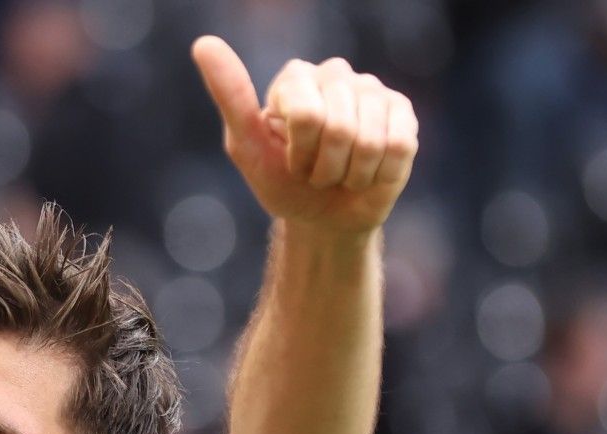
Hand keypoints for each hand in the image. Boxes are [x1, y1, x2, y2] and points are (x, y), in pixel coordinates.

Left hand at [191, 36, 416, 235]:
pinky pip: (398, 147)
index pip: (307, 116)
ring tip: (340, 173)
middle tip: (316, 172)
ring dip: (350, 174)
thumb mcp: (247, 147)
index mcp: (295, 77)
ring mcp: (373, 91)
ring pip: (370, 141)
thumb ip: (230, 96)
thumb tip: (204, 43)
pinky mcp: (403, 114)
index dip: (300, 154)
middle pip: (339, 129)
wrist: (322, 217)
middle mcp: (336, 74)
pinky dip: (378, 174)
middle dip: (324, 167)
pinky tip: (368, 172)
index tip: (290, 160)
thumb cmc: (282, 182)